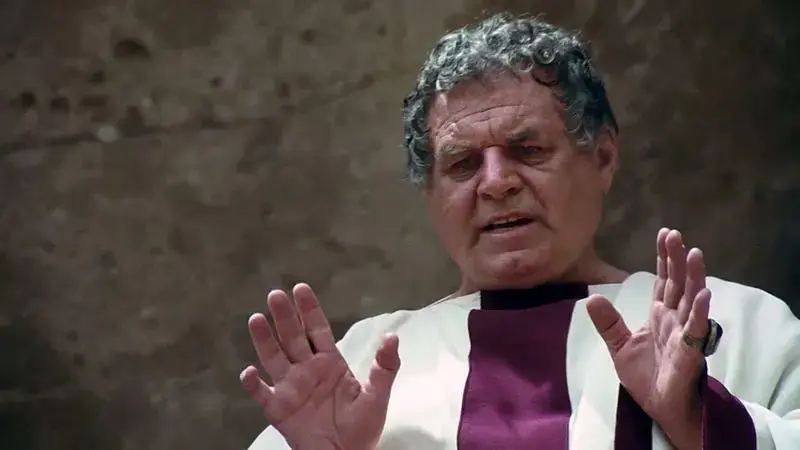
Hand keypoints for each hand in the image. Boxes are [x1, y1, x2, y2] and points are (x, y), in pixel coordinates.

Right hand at [240, 283, 400, 449]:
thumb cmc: (362, 427)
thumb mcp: (378, 395)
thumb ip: (386, 366)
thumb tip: (392, 336)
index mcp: (330, 362)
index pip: (317, 329)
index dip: (309, 309)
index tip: (300, 288)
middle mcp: (306, 370)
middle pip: (292, 337)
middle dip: (284, 317)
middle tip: (275, 294)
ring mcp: (290, 388)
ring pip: (273, 358)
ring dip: (263, 340)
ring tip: (256, 319)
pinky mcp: (278, 409)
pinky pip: (261, 394)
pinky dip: (253, 383)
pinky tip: (250, 372)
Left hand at [586, 228, 710, 449]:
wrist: (657, 406)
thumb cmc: (645, 376)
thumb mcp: (619, 346)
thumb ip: (608, 322)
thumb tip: (590, 297)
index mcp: (659, 315)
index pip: (663, 281)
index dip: (664, 259)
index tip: (665, 234)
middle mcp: (675, 319)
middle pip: (678, 284)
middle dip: (677, 260)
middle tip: (676, 235)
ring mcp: (684, 334)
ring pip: (692, 301)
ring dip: (694, 278)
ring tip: (695, 254)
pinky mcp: (689, 352)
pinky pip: (697, 330)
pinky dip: (702, 313)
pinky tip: (705, 294)